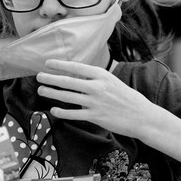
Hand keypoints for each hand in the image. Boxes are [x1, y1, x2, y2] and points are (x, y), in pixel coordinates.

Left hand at [36, 59, 160, 137]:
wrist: (141, 115)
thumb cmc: (127, 98)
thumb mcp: (112, 81)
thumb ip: (95, 78)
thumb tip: (75, 75)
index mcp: (102, 75)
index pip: (76, 67)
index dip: (60, 65)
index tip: (48, 63)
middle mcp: (97, 87)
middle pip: (68, 81)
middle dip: (50, 78)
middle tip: (39, 77)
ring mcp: (95, 102)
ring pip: (67, 97)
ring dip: (52, 93)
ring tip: (41, 91)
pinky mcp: (95, 117)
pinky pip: (73, 114)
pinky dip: (61, 112)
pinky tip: (54, 110)